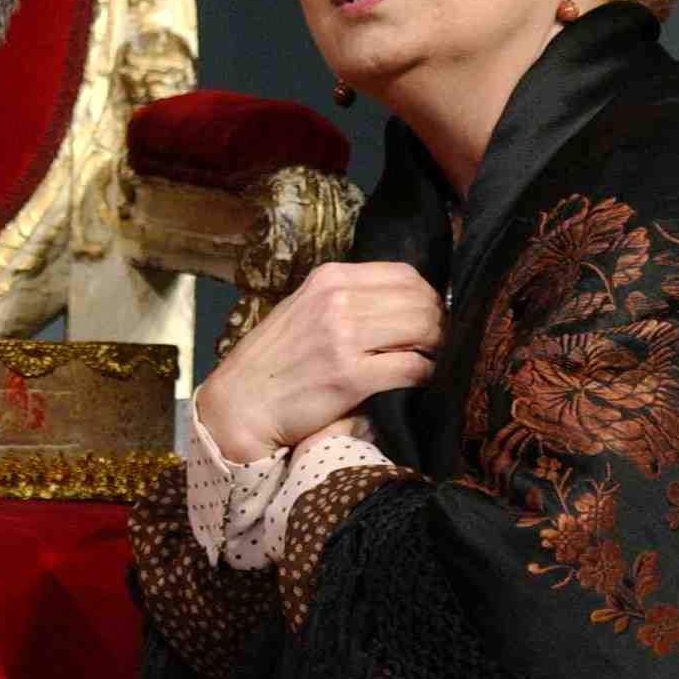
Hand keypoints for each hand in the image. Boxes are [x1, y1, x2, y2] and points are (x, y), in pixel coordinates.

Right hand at [195, 261, 443, 464]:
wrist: (241, 404)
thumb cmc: (274, 360)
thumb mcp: (304, 309)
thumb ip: (348, 299)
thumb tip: (406, 302)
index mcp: (329, 278)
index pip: (404, 274)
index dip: (427, 295)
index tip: (430, 315)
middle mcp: (337, 300)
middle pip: (419, 300)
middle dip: (438, 322)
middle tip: (436, 342)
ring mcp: (343, 337)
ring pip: (422, 329)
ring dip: (436, 347)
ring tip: (429, 359)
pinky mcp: (350, 376)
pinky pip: (412, 368)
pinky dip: (425, 374)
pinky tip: (419, 380)